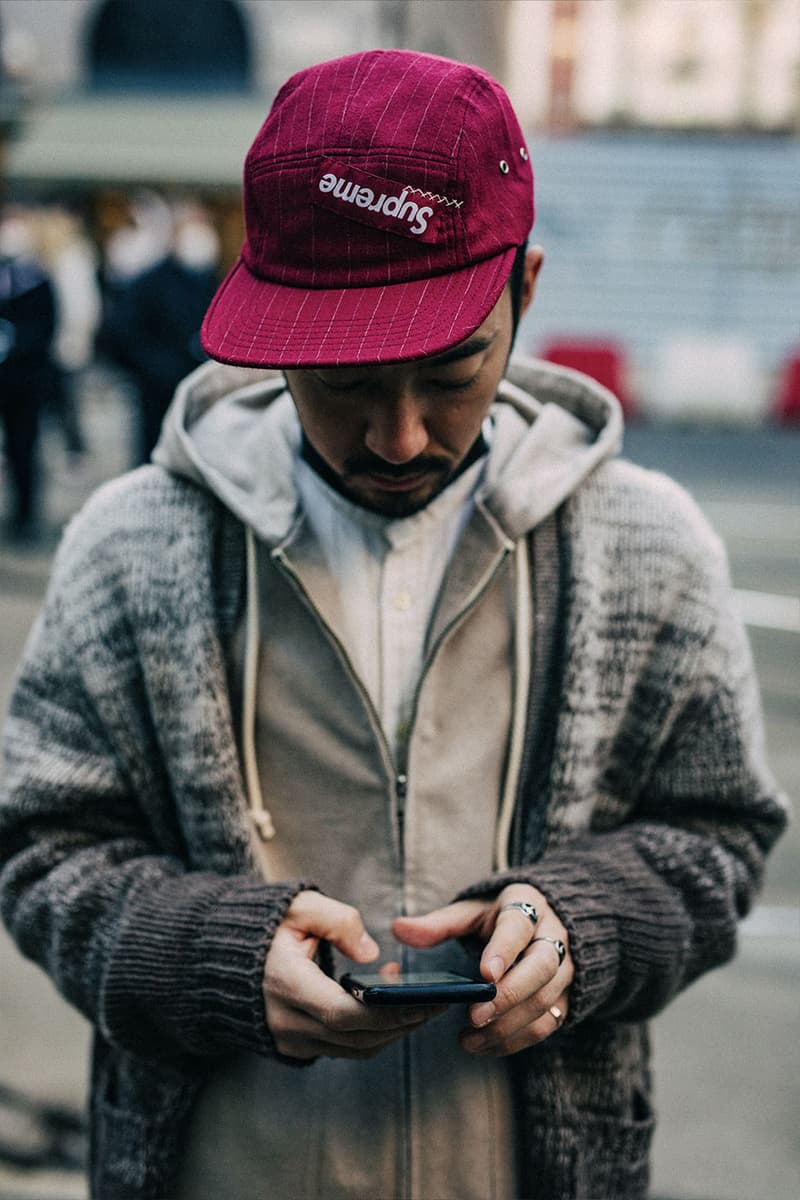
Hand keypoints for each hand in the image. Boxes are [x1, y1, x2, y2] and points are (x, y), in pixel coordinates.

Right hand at [263, 890, 440, 1059]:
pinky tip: (389, 1007)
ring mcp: (289, 1039)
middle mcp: (286, 1021)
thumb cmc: (265, 925)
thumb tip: (370, 953)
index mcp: (285, 983)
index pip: (341, 1013)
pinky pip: (342, 1049)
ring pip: (353, 1049)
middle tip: (436, 1002)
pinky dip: (371, 1033)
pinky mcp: (295, 1046)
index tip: (421, 1002)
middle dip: (401, 1023)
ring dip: (391, 1031)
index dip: (385, 1013)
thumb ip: (337, 921)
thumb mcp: (299, 906)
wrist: (219, 956)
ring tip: (418, 1001)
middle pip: (355, 1037)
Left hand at [393, 883, 572, 1056]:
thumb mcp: (470, 912)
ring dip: (509, 1024)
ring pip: (545, 999)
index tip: (485, 974)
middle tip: (474, 1015)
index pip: (519, 926)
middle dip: (509, 995)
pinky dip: (517, 1040)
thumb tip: (399, 929)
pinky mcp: (565, 996)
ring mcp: (565, 968)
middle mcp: (553, 935)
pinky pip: (548, 1023)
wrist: (546, 923)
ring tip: (470, 1038)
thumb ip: (439, 924)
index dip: (504, 950)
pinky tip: (485, 1045)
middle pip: (542, 967)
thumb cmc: (498, 918)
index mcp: (526, 905)